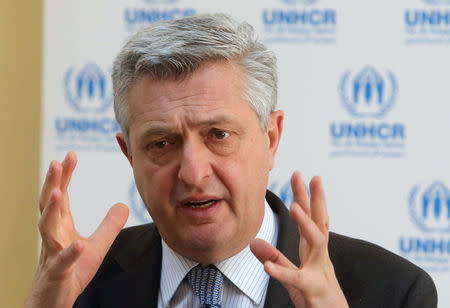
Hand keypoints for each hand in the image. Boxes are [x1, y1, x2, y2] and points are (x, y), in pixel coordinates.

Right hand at [25, 152, 128, 307]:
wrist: (55, 301)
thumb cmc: (71, 271)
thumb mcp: (96, 245)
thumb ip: (109, 225)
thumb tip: (123, 204)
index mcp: (62, 227)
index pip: (61, 196)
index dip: (64, 176)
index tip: (70, 155)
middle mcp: (54, 236)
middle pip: (50, 206)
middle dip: (52, 184)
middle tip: (57, 162)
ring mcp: (53, 254)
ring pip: (47, 230)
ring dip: (52, 212)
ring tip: (58, 193)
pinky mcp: (58, 274)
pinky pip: (62, 262)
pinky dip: (70, 253)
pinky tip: (79, 245)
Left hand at [250, 171, 347, 307]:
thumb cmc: (315, 294)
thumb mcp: (292, 273)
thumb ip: (275, 258)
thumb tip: (254, 242)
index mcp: (314, 250)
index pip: (311, 218)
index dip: (306, 196)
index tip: (300, 175)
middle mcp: (320, 255)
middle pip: (319, 222)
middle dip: (315, 198)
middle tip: (310, 177)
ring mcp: (319, 271)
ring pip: (316, 243)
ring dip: (306, 223)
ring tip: (294, 206)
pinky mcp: (312, 289)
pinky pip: (296, 279)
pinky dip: (282, 271)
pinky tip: (267, 266)